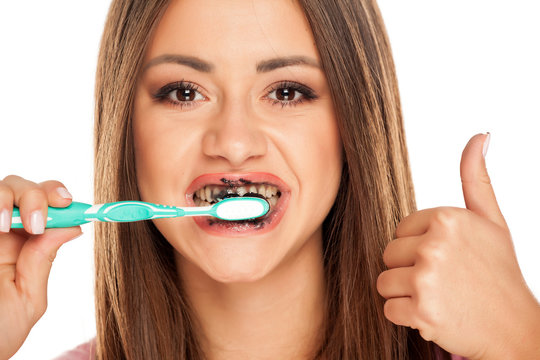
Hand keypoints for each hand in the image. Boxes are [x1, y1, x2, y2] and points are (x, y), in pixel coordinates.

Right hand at [0, 175, 81, 358]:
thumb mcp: (27, 300)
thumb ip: (42, 262)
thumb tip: (73, 226)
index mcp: (27, 244)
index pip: (48, 206)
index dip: (58, 197)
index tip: (67, 202)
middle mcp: (4, 231)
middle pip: (22, 188)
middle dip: (35, 195)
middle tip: (37, 222)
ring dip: (6, 199)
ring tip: (5, 226)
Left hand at [377, 134, 539, 358]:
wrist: (514, 328)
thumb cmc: (499, 273)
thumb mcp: (492, 221)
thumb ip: (476, 179)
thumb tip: (480, 136)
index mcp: (447, 218)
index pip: (400, 230)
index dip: (418, 248)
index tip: (445, 259)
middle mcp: (434, 245)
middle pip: (388, 254)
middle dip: (408, 270)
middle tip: (441, 280)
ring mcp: (426, 278)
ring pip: (384, 282)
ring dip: (405, 294)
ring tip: (437, 297)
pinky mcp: (420, 310)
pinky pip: (388, 309)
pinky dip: (406, 316)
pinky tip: (433, 314)